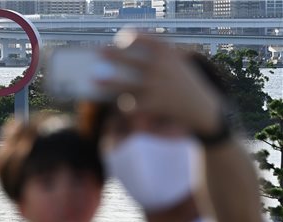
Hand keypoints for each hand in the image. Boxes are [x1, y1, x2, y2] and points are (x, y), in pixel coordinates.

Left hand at [97, 32, 223, 134]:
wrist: (203, 109)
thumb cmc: (184, 83)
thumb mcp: (179, 63)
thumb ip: (162, 52)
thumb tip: (131, 44)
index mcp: (168, 55)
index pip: (148, 40)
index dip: (133, 37)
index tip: (121, 36)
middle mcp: (161, 69)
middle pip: (130, 60)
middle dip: (113, 56)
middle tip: (99, 53)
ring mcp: (156, 87)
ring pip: (125, 84)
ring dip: (108, 82)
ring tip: (94, 80)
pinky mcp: (153, 105)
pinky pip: (130, 104)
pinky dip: (121, 104)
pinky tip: (115, 103)